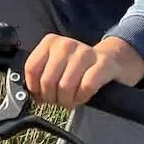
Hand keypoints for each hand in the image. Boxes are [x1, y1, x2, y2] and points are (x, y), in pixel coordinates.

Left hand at [22, 32, 143, 110]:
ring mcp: (85, 53)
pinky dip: (82, 97)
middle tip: (59, 100)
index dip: (35, 88)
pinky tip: (83, 96)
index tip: (41, 95)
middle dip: (52, 98)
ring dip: (68, 100)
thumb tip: (30, 95)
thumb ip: (41, 76)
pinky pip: (86, 87)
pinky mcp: (103, 64)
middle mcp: (66, 45)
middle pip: (47, 81)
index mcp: (50, 42)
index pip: (32, 68)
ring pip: (65, 86)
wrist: (112, 60)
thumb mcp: (56, 66)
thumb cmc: (79, 67)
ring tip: (72, 100)